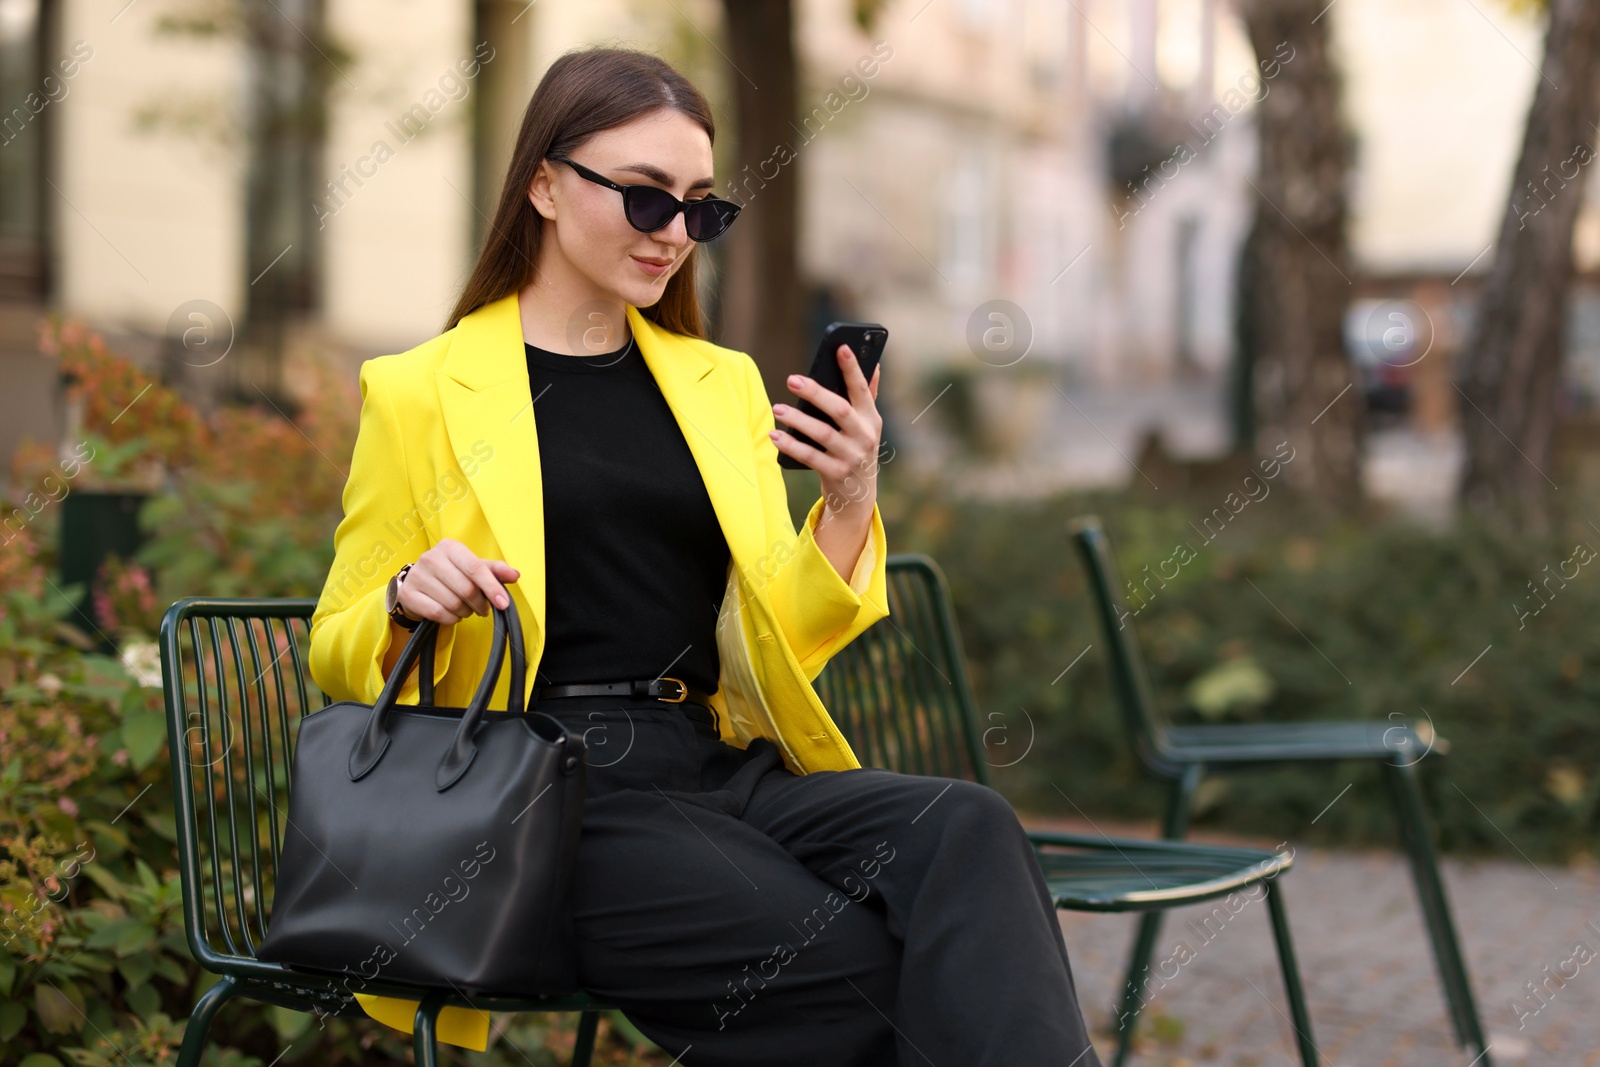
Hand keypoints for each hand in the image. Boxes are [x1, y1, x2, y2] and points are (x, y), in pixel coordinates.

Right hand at [396, 539, 518, 624]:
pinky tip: (452, 614)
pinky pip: (438, 613)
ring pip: (453, 603)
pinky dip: (450, 619)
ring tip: (465, 609)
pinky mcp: (408, 594)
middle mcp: (431, 558)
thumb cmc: (451, 574)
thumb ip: (495, 571)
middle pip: (466, 589)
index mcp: (450, 547)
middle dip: (479, 603)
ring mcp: (417, 576)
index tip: (503, 603)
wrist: (417, 583)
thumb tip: (515, 575)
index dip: (492, 587)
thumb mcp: (473, 568)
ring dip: (465, 612)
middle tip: (482, 608)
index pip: (475, 568)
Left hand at [770, 344, 882, 512]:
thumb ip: (869, 397)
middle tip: (792, 379)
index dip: (852, 368)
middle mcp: (864, 436)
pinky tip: (775, 436)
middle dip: (816, 393)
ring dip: (798, 420)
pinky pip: (810, 457)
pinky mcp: (835, 473)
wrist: (858, 496)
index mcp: (871, 419)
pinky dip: (791, 446)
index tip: (840, 347)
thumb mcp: (868, 426)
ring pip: (823, 434)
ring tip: (778, 409)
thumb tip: (876, 365)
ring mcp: (851, 456)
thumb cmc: (857, 450)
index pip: (862, 389)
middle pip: (840, 410)